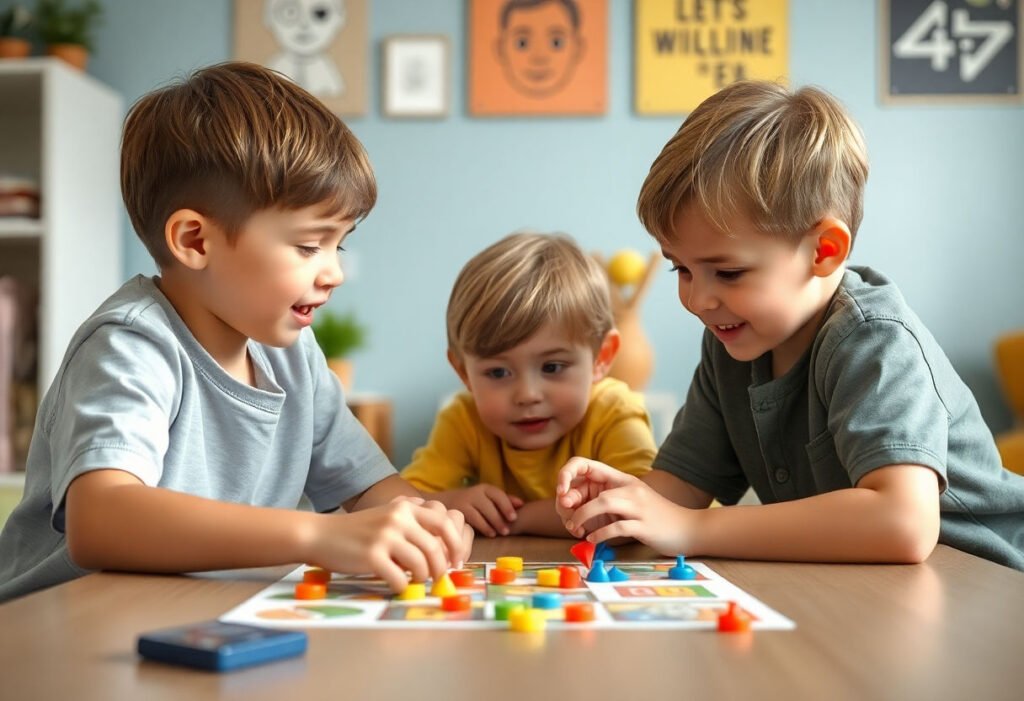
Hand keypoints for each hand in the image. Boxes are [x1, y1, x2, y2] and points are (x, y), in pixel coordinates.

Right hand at [307, 499, 468, 592]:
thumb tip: (444, 547)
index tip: (456, 561)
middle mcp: (398, 518)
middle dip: (440, 568)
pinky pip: (399, 578)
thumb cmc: (358, 530)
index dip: (456, 544)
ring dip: (422, 578)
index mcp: (406, 506)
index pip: (444, 523)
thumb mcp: (388, 515)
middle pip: (435, 548)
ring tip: (415, 581)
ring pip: (421, 565)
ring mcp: (385, 536)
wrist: (320, 534)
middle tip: (438, 578)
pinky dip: (402, 587)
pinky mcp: (372, 556)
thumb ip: (413, 522)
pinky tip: (396, 585)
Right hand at [437, 485, 523, 536]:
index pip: (498, 494)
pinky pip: (472, 519)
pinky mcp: (458, 511)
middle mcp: (474, 493)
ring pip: (480, 513)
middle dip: (500, 518)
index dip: (507, 505)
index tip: (514, 517)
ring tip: (501, 533)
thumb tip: (522, 504)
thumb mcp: (488, 499)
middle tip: (508, 530)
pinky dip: (483, 527)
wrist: (446, 503)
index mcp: (485, 488)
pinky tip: (490, 534)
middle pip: (489, 504)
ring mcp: (465, 501)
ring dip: (492, 523)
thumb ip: (504, 501)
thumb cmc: (475, 503)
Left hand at [557, 457, 696, 555]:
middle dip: (574, 501)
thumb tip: (574, 508)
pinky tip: (593, 539)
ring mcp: (639, 506)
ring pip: (603, 502)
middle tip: (567, 519)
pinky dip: (601, 534)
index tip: (562, 494)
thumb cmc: (657, 518)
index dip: (569, 473)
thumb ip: (609, 501)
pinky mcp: (645, 525)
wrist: (690, 528)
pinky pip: (618, 527)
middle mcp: (631, 489)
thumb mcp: (632, 501)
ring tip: (575, 529)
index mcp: (624, 481)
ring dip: (583, 516)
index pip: (588, 464)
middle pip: (594, 486)